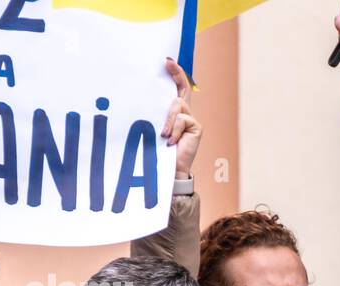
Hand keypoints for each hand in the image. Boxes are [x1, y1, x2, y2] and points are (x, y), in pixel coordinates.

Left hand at [162, 59, 202, 179]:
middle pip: (183, 89)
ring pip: (177, 106)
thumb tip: (143, 94)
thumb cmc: (157, 149)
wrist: (170, 169)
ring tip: (163, 135)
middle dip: (176, 74)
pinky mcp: (196, 127)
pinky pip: (182, 120)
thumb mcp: (153, 127)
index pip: (176, 88)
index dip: (175, 74)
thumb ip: (154, 113)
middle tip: (167, 62)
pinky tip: (170, 141)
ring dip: (168, 119)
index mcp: (173, 112)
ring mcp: (191, 120)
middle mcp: (184, 113)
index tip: (167, 61)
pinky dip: (174, 129)